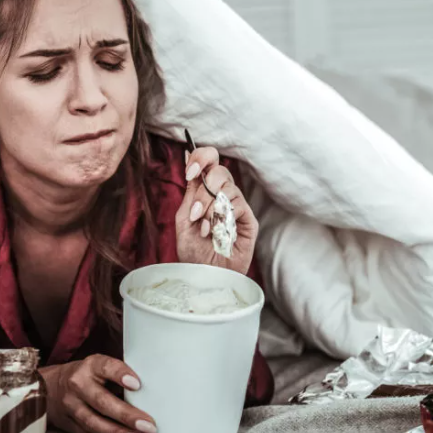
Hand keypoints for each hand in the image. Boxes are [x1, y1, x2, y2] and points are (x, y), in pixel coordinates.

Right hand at [41, 355, 156, 432]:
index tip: (137, 384)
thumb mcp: (98, 366)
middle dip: (126, 415)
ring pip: (94, 423)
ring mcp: (71, 407)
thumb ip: (119, 375)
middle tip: (149, 425)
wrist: (47, 388)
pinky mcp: (68, 425)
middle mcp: (77, 385)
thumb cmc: (86, 375)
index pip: (106, 367)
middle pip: (101, 402)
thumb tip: (150, 392)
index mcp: (89, 366)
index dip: (120, 374)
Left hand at [175, 146, 258, 274]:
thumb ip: (189, 190)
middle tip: (195, 211)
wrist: (204, 277)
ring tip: (203, 228)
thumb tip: (186, 155)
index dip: (201, 158)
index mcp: (206, 192)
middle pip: (220, 170)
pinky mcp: (248, 220)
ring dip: (209, 208)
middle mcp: (223, 196)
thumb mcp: (184, 218)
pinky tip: (214, 233)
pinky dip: (222, 218)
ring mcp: (237, 207)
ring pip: (228, 188)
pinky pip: (238, 205)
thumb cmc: (193, 252)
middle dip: (204, 190)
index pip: (209, 161)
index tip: (190, 172)